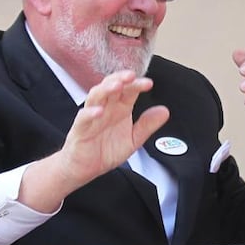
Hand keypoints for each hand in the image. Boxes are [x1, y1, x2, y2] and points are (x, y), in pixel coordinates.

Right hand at [59, 70, 169, 189]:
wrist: (85, 169)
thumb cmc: (106, 150)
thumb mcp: (133, 139)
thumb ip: (147, 125)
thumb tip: (165, 111)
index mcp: (119, 108)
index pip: (128, 91)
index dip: (137, 85)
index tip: (149, 84)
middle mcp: (105, 108)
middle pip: (111, 86)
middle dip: (120, 79)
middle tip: (131, 75)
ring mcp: (91, 117)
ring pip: (96, 96)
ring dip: (105, 89)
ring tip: (117, 86)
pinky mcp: (80, 129)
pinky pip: (83, 118)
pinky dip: (90, 113)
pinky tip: (99, 111)